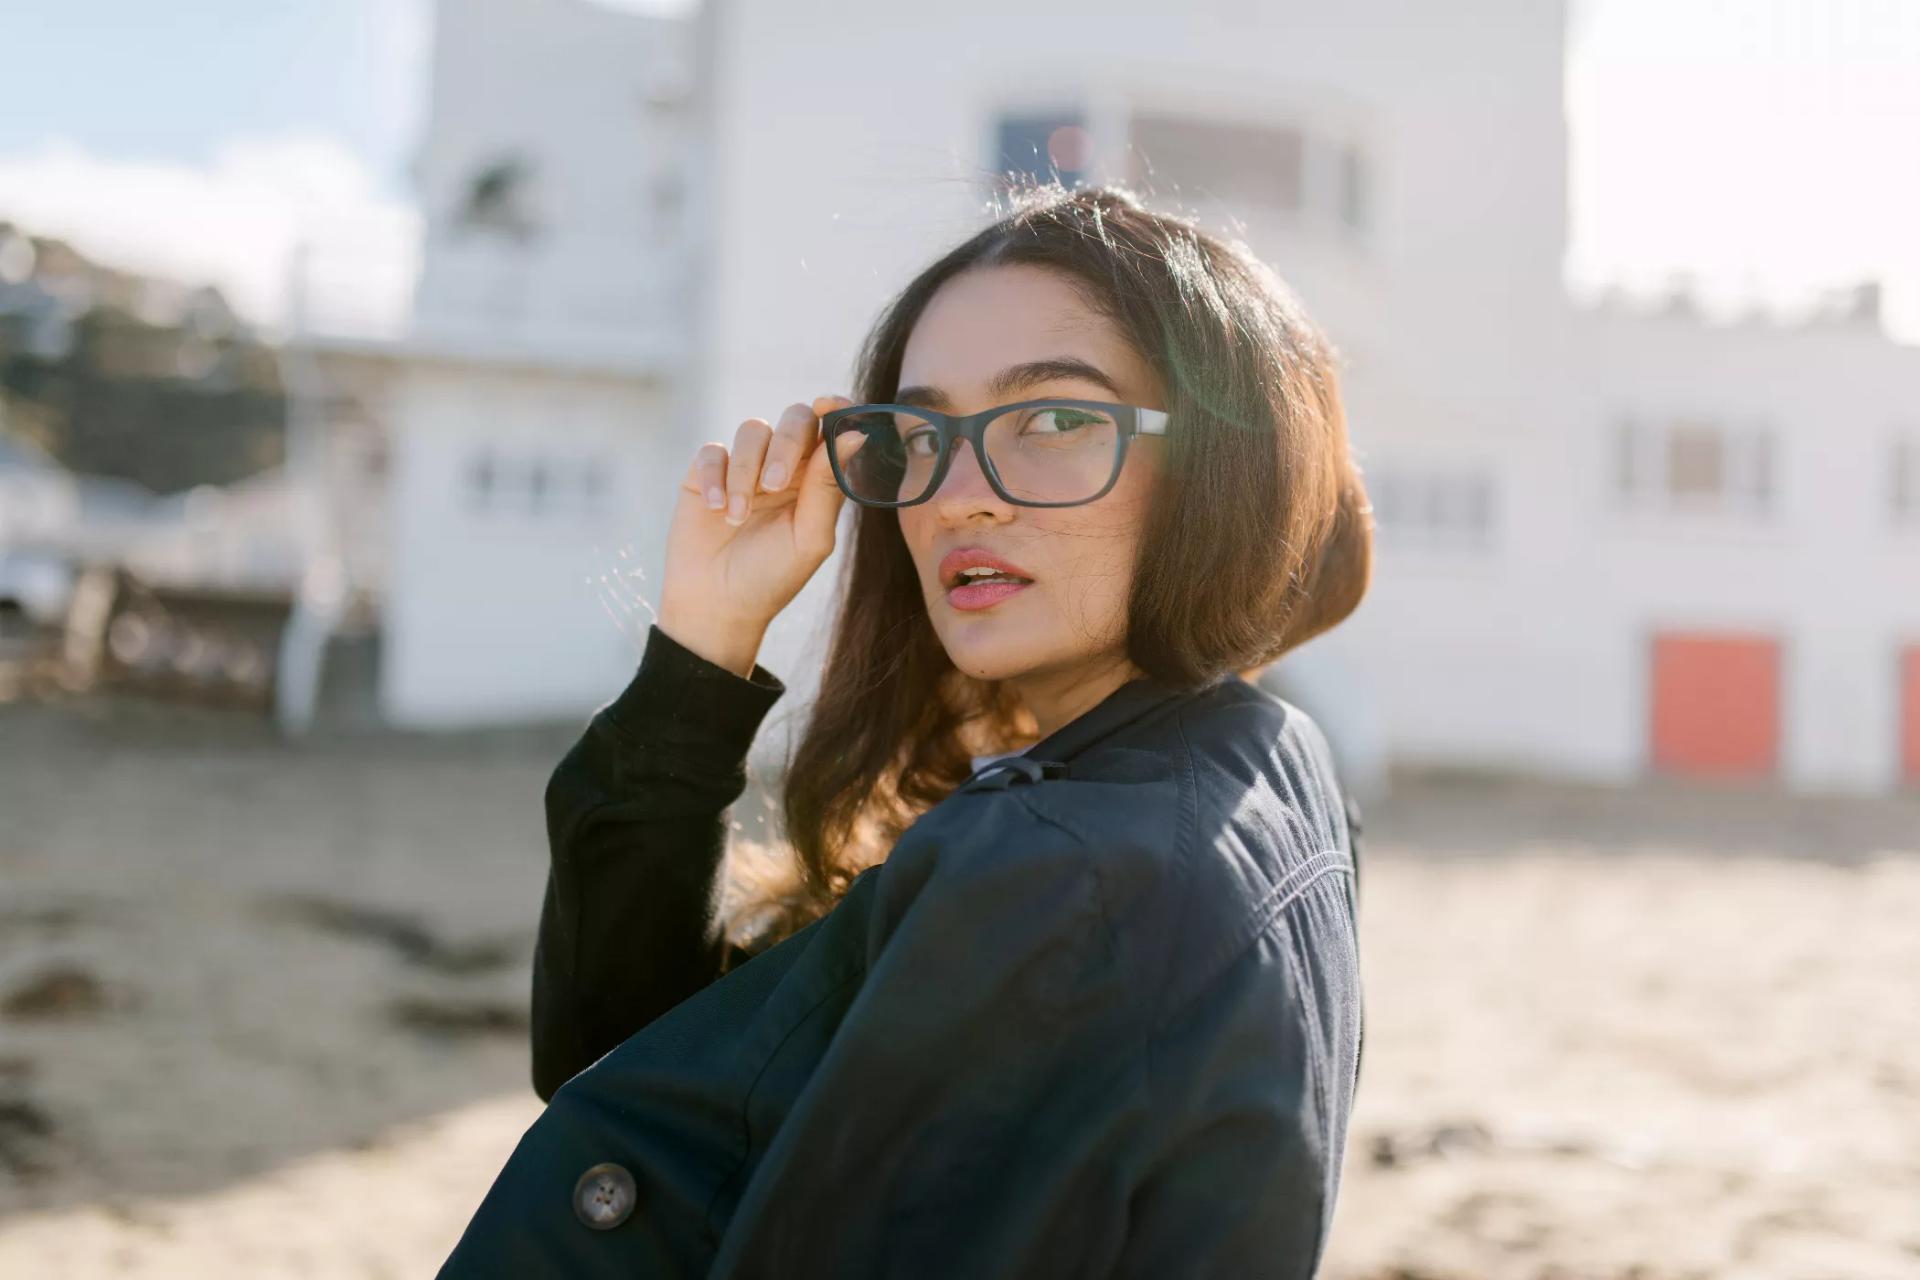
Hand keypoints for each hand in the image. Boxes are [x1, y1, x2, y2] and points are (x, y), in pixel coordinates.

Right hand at [656, 394, 859, 675]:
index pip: (831, 430)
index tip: (831, 406)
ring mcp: (744, 467)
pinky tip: (716, 509)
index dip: (836, 410)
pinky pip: (712, 451)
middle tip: (774, 484)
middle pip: (794, 419)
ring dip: (746, 472)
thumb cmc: (770, 578)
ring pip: (752, 430)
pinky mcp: (705, 474)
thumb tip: (857, 434)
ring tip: (737, 515)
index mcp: (816, 481)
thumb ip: (828, 486)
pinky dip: (715, 476)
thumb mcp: (808, 538)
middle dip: (786, 444)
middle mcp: (783, 466)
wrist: (716, 606)